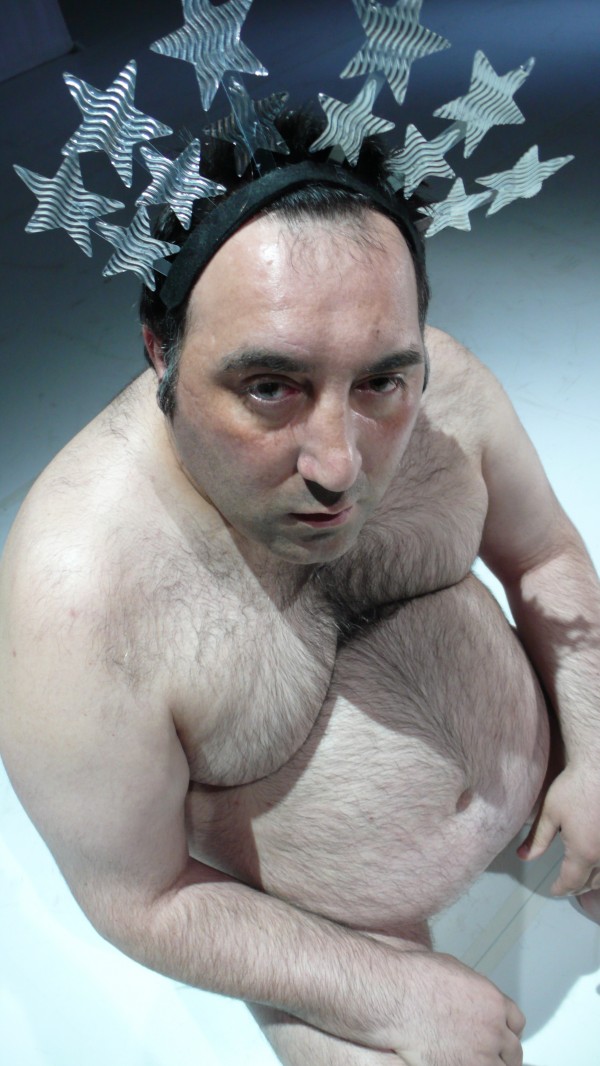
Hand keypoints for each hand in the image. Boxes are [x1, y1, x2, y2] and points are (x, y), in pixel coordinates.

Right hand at [376, 951, 524, 1065]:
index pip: (516, 1022)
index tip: (502, 1035)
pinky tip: (462, 1063)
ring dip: (493, 1064)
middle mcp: (493, 1029)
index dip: (507, 1029)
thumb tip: (474, 999)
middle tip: (493, 1054)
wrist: (396, 998)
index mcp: (493, 1001)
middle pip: (513, 1050)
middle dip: (503, 1052)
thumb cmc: (415, 980)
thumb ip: (474, 991)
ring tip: (477, 1060)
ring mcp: (481, 1054)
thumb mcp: (455, 973)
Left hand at [518, 762, 599, 894]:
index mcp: (584, 852)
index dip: (561, 888)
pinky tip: (597, 863)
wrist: (598, 768)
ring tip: (584, 878)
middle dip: (578, 887)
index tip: (554, 890)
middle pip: (592, 882)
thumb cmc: (574, 788)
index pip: (572, 881)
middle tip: (567, 886)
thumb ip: (538, 839)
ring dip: (595, 881)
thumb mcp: (550, 814)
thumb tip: (524, 857)